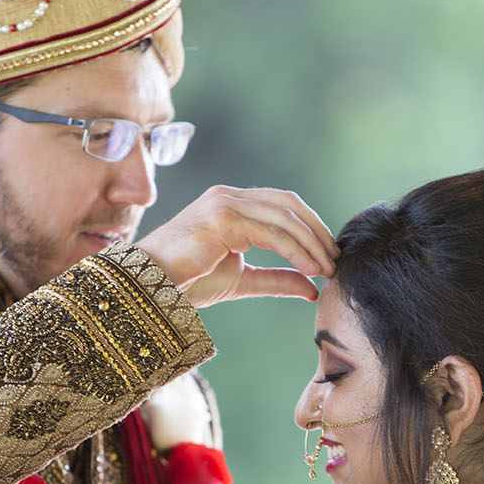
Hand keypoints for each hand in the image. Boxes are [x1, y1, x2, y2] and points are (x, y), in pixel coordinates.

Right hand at [136, 185, 336, 306]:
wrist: (148, 288)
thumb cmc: (186, 282)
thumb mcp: (242, 280)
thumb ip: (276, 279)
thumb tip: (312, 288)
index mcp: (232, 204)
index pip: (284, 205)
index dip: (311, 228)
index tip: (329, 256)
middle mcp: (229, 196)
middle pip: (290, 205)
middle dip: (317, 232)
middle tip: (335, 261)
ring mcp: (224, 203)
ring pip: (284, 217)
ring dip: (311, 244)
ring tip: (326, 269)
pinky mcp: (222, 218)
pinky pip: (271, 232)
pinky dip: (295, 250)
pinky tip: (309, 269)